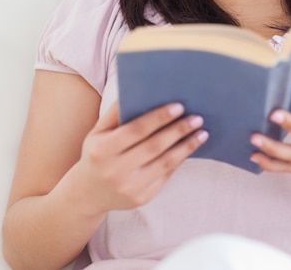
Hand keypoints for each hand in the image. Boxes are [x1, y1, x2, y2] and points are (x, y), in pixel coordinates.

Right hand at [75, 101, 208, 213]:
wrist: (88, 193)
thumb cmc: (97, 153)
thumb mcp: (98, 131)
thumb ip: (115, 112)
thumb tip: (139, 91)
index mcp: (103, 149)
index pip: (136, 130)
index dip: (159, 117)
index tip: (179, 106)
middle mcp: (115, 170)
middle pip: (154, 146)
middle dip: (178, 130)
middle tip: (197, 118)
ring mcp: (129, 187)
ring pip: (165, 163)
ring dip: (186, 146)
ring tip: (202, 133)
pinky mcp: (141, 199)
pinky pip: (165, 176)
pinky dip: (180, 160)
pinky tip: (190, 147)